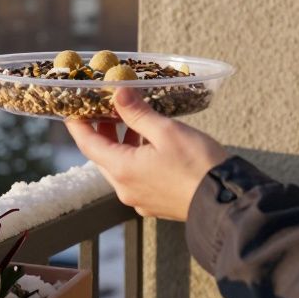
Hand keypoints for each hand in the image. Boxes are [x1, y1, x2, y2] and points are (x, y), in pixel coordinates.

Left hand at [65, 88, 228, 220]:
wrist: (226, 202)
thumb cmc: (197, 164)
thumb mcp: (166, 131)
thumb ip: (138, 113)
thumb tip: (118, 93)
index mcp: (122, 170)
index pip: (88, 144)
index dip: (77, 124)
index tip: (72, 107)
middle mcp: (126, 189)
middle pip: (102, 156)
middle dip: (101, 130)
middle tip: (105, 107)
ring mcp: (140, 199)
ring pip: (119, 167)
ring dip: (121, 143)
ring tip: (132, 120)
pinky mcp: (155, 203)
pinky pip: (135, 177)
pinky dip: (134, 157)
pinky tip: (150, 144)